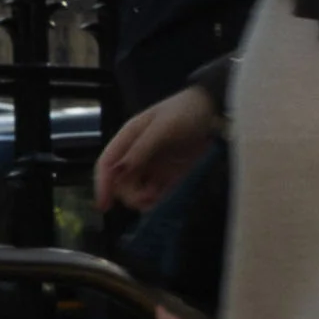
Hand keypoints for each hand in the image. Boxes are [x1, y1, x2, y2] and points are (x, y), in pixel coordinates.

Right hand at [94, 85, 220, 211]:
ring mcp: (153, 166)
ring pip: (137, 191)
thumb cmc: (185, 112)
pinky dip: (157, 201)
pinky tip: (165, 197)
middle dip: (130, 195)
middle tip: (147, 200)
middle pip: (121, 182)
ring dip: (143, 200)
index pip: (107, 163)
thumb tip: (117, 171)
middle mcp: (137, 153)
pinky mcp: (169, 176)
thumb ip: (141, 149)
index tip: (104, 206)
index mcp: (129, 137)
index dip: (103, 184)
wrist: (215, 112)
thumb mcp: (163, 128)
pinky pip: (156, 195)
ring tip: (158, 198)